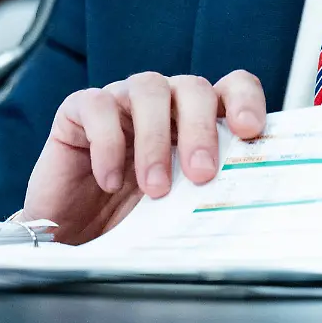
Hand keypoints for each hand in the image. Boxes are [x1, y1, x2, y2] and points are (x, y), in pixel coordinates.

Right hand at [21, 70, 265, 244]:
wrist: (71, 236)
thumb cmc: (129, 219)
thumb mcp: (176, 209)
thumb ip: (205, 196)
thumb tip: (243, 214)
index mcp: (194, 119)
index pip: (230, 87)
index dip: (244, 100)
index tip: (250, 130)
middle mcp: (162, 102)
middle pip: (192, 87)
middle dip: (200, 129)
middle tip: (201, 173)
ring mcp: (121, 101)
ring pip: (149, 88)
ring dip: (155, 139)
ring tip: (155, 188)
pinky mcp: (80, 110)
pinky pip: (98, 105)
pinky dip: (107, 142)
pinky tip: (108, 180)